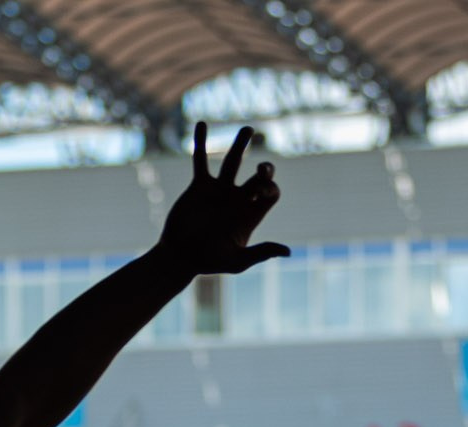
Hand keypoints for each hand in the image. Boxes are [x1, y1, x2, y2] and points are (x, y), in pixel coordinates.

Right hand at [157, 123, 289, 276]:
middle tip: (263, 169)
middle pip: (258, 176)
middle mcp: (238, 198)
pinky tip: (202, 124)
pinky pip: (201, 159)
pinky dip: (201, 142)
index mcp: (251, 214)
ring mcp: (219, 189)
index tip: (262, 189)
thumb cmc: (209, 262)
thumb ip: (260, 253)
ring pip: (233, 161)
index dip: (270, 188)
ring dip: (241, 145)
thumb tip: (287, 251)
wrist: (180, 256)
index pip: (270, 194)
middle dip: (265, 170)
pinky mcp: (199, 185)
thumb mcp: (237, 261)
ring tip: (249, 129)